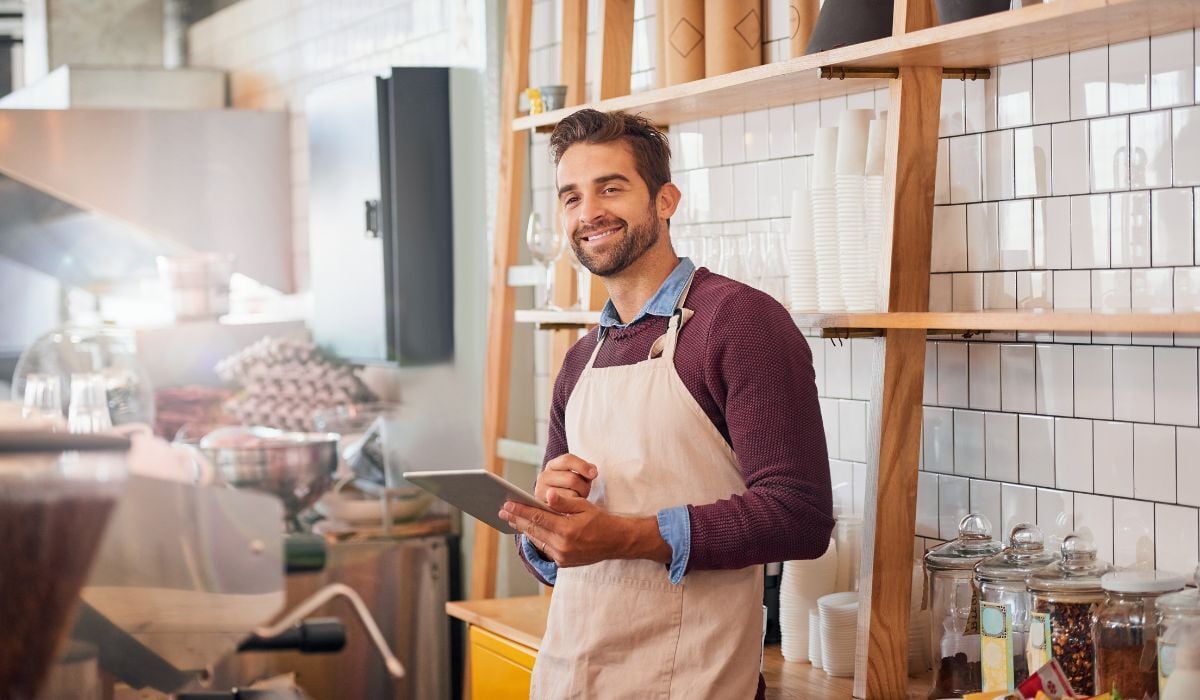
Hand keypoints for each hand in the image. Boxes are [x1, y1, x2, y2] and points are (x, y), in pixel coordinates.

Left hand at [500, 490, 669, 567]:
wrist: (617, 542)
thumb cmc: (601, 521)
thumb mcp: (585, 507)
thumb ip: (565, 502)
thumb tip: (548, 495)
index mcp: (568, 531)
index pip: (537, 518)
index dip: (520, 510)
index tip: (507, 504)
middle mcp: (563, 547)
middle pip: (533, 530)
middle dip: (516, 519)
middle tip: (502, 511)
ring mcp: (563, 557)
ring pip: (537, 540)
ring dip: (523, 529)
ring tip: (511, 519)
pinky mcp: (564, 563)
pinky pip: (545, 548)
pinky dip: (536, 538)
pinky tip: (528, 530)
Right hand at [534, 453, 596, 502]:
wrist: (557, 505)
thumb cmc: (570, 488)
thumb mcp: (577, 475)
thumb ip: (585, 471)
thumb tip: (593, 472)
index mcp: (552, 465)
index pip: (567, 460)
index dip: (583, 466)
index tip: (594, 474)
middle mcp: (544, 476)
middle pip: (572, 479)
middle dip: (583, 486)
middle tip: (585, 491)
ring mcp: (542, 492)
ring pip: (571, 494)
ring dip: (579, 498)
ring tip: (577, 499)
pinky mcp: (546, 506)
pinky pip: (567, 507)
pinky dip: (574, 507)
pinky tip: (572, 506)